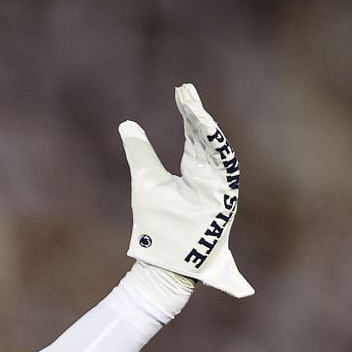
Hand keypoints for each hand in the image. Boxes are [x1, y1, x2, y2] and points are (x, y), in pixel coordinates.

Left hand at [119, 84, 253, 297]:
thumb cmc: (156, 227)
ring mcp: (219, 186)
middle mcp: (210, 176)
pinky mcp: (224, 197)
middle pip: (206, 137)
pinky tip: (204, 127)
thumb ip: (140, 152)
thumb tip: (127, 124)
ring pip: (216, 148)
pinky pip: (223, 166)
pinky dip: (215, 146)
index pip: (194, 135)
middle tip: (185, 90)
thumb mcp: (145, 180)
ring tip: (191, 104)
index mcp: (195, 171)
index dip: (189, 113)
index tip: (181, 90)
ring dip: (204, 126)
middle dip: (196, 113)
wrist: (163, 261)